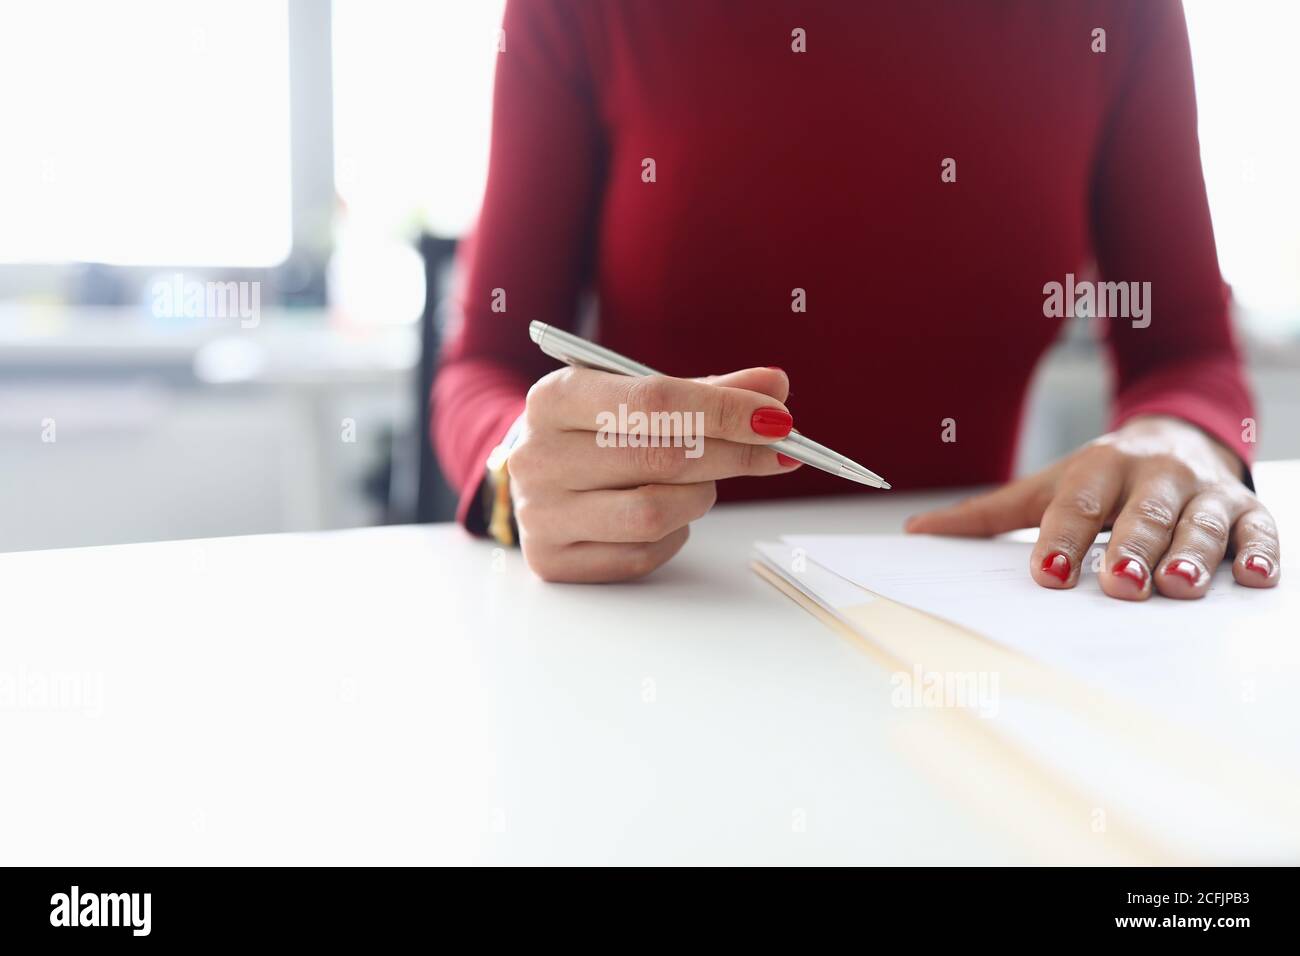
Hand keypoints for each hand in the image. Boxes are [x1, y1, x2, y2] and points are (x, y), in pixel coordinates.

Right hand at [508, 366, 799, 581]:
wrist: (535, 475)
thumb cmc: (595, 431)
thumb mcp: (637, 397)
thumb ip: (707, 391)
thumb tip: (774, 386)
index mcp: (554, 398)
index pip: (654, 400)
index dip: (724, 410)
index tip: (776, 419)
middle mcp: (539, 456)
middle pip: (661, 458)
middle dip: (732, 455)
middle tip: (776, 453)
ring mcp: (540, 514)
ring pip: (654, 513)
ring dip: (699, 498)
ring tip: (701, 483)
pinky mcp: (553, 561)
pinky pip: (642, 554)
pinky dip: (675, 534)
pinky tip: (668, 515)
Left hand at [905, 416, 1279, 599]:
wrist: (1177, 434)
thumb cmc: (1101, 479)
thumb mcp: (1045, 488)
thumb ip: (986, 515)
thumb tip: (915, 533)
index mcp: (1098, 469)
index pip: (1077, 505)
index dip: (1062, 537)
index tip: (1048, 572)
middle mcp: (1153, 476)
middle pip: (1142, 515)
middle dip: (1131, 548)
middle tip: (1118, 584)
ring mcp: (1202, 492)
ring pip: (1200, 524)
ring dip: (1193, 554)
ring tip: (1180, 587)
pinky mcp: (1245, 509)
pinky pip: (1258, 529)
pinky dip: (1260, 552)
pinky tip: (1255, 578)